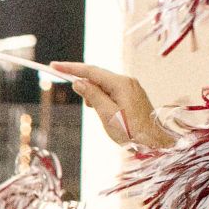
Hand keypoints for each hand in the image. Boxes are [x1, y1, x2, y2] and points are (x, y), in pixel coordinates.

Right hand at [53, 61, 172, 150]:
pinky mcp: (132, 96)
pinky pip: (112, 91)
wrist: (154, 142)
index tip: (54, 66)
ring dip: (94, 95)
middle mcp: (127, 81)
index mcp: (121, 83)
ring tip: (98, 114)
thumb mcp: (107, 115)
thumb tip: (79, 82)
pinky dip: (102, 99)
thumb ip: (93, 96)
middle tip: (85, 105)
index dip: (71, 68)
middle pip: (98, 77)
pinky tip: (104, 112)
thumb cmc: (132, 132)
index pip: (91, 71)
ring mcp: (131, 88)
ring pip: (104, 85)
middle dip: (84, 86)